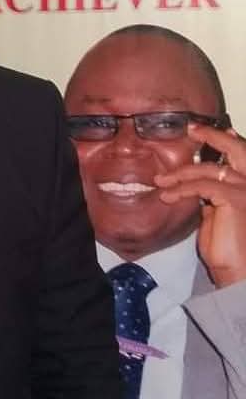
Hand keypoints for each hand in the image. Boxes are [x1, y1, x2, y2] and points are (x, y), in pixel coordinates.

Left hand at [154, 123, 245, 287]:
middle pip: (236, 148)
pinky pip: (202, 186)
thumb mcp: (217, 214)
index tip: (204, 132)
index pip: (239, 155)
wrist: (238, 270)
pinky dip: (182, 188)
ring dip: (181, 173)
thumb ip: (212, 196)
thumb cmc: (228, 247)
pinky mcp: (235, 199)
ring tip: (161, 180)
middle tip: (191, 128)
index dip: (224, 140)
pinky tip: (168, 196)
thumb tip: (198, 187)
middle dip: (212, 135)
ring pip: (210, 168)